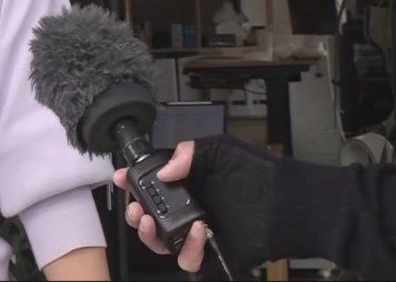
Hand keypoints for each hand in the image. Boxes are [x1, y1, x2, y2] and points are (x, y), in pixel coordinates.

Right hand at [113, 135, 276, 274]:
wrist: (288, 203)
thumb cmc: (259, 174)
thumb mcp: (219, 150)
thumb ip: (187, 153)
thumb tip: (162, 171)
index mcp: (186, 183)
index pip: (149, 184)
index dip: (131, 183)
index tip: (122, 178)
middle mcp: (188, 208)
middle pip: (146, 217)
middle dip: (134, 214)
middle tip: (136, 208)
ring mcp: (198, 233)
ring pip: (160, 243)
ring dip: (150, 234)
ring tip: (153, 222)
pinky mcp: (211, 253)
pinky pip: (188, 259)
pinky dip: (188, 247)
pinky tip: (198, 229)